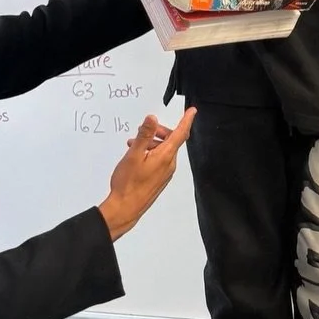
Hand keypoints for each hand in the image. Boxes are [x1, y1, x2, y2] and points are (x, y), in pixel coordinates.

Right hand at [98, 110, 195, 240]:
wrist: (126, 207)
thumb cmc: (128, 183)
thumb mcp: (133, 155)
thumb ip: (144, 135)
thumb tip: (152, 118)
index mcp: (165, 156)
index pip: (180, 134)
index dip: (186, 120)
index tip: (192, 111)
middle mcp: (169, 165)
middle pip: (172, 141)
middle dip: (159, 132)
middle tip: (143, 130)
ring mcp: (166, 173)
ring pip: (164, 151)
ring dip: (152, 143)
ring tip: (134, 144)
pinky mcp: (160, 179)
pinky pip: (161, 160)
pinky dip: (151, 153)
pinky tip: (137, 156)